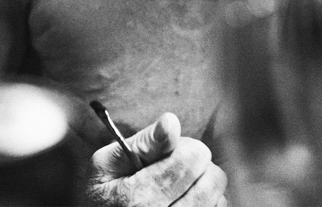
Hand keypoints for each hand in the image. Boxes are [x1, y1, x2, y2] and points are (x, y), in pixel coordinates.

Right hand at [84, 112, 227, 205]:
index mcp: (138, 199)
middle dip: (197, 165)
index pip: (192, 158)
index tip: (169, 152)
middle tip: (175, 168)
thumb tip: (170, 122)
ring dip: (203, 184)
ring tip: (180, 185)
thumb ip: (141, 143)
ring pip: (219, 197)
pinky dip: (208, 201)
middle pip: (212, 178)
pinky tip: (186, 200)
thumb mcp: (105, 166)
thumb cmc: (102, 197)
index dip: (184, 147)